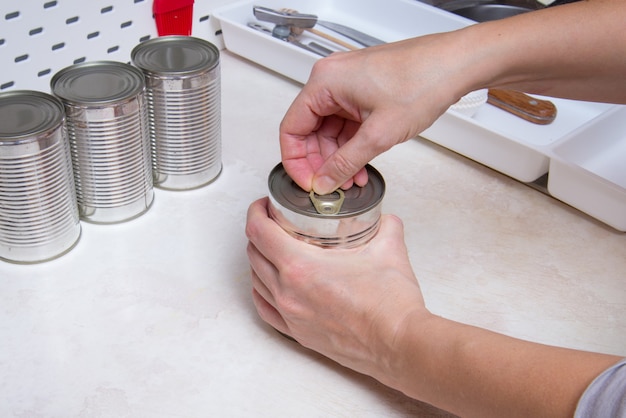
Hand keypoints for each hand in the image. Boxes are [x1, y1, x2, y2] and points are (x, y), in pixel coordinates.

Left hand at [245, 197, 429, 378]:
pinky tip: (268, 285)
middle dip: (259, 231)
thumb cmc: (390, 305)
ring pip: (256, 281)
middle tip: (273, 221)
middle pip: (253, 254)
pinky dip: (262, 291)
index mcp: (301, 268)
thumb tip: (383, 220)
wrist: (399, 344)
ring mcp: (291, 316)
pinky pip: (265, 310)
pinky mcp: (299, 334)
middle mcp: (288, 293)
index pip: (260, 232)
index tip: (265, 205)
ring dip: (259, 260)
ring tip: (273, 249)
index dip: (257, 212)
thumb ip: (385, 226)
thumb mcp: (389, 249)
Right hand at [280, 35, 467, 194]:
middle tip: (331, 186)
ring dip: (338, 157)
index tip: (307, 183)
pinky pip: (345, 124)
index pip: (291, 128)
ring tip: (350, 180)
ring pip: (328, 130)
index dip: (297, 162)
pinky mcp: (362, 91)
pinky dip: (351, 146)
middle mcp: (331, 79)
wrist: (455, 65)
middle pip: (309, 131)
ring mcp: (347, 84)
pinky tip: (361, 165)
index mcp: (325, 82)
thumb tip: (324, 182)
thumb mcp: (379, 134)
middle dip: (321, 162)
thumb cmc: (423, 81)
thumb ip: (346, 163)